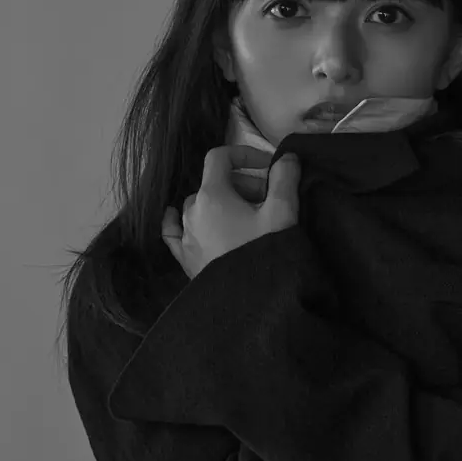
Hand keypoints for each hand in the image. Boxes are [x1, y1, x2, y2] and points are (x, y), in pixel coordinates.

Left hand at [162, 145, 300, 279]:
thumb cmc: (264, 253)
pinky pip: (174, 231)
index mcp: (212, 195)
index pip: (220, 157)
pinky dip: (179, 221)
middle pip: (215, 183)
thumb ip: (285, 179)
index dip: (245, 155)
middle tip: (269, 199)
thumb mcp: (282, 213)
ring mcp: (185, 236)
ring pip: (200, 206)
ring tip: (247, 219)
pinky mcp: (185, 259)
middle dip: (244, 184)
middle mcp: (192, 212)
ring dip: (223, 204)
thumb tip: (287, 157)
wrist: (248, 305)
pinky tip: (177, 218)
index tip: (269, 167)